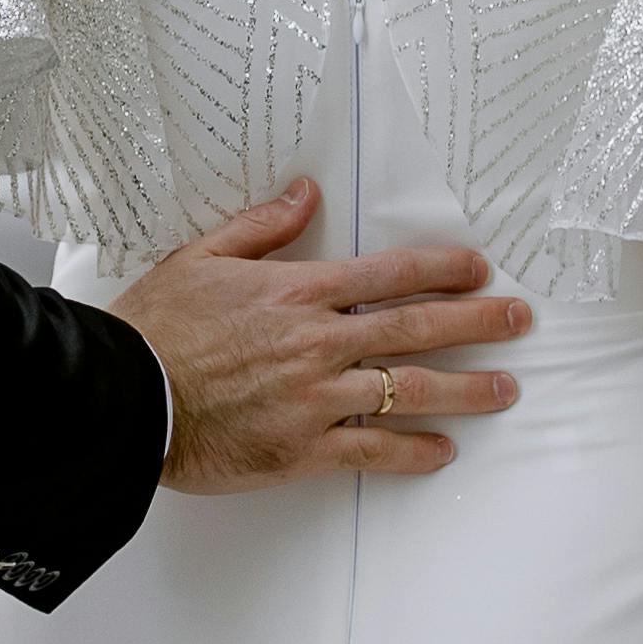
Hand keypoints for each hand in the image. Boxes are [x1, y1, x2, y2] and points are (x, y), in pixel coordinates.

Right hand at [117, 184, 525, 490]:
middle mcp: (318, 342)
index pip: (389, 274)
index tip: (478, 269)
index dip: (443, 270)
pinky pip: (374, 450)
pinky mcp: (304, 449)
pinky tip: (442, 450)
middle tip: (519, 320)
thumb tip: (308, 193)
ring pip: (409, 390)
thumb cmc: (154, 329)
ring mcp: (316, 398)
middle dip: (478, 321)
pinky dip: (412, 451)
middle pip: (417, 328)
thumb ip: (262, 226)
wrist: (123, 399)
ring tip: (505, 389)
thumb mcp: (200, 258)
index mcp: (297, 292)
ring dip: (466, 389)